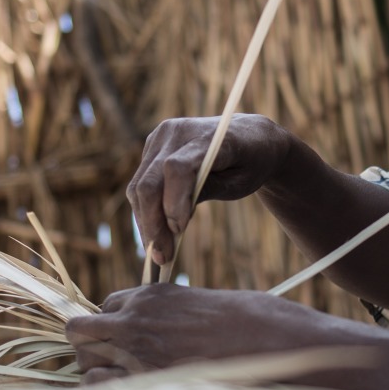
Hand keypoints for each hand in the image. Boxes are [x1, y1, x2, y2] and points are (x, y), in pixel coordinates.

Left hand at [65, 284, 338, 383]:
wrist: (281, 350)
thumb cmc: (262, 325)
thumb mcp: (215, 305)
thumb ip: (180, 316)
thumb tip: (172, 334)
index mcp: (154, 294)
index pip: (107, 305)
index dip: (115, 324)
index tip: (132, 341)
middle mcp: (136, 320)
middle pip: (81, 331)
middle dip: (93, 348)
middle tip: (118, 366)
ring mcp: (136, 353)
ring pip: (84, 363)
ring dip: (96, 375)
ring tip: (126, 388)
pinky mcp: (144, 386)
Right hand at [128, 115, 295, 263]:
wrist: (248, 136)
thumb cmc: (249, 163)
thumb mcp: (240, 183)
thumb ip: (209, 192)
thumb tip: (173, 221)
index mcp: (209, 137)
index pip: (177, 168)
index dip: (173, 201)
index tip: (179, 231)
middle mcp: (178, 131)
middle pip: (150, 182)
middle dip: (153, 224)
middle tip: (162, 258)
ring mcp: (161, 136)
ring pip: (139, 186)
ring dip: (145, 222)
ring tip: (160, 252)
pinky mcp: (152, 146)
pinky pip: (140, 183)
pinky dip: (146, 211)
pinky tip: (158, 232)